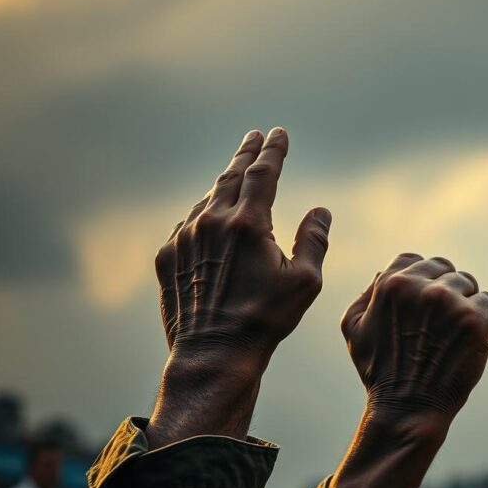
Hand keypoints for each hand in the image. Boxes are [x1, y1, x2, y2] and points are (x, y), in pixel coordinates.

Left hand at [147, 127, 331, 446]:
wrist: (213, 355)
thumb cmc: (265, 320)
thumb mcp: (305, 282)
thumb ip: (315, 239)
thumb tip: (320, 211)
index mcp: (248, 223)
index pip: (263, 172)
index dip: (273, 150)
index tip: (279, 133)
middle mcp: (211, 222)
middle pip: (231, 175)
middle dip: (246, 153)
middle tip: (255, 137)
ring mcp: (184, 238)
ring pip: (207, 200)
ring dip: (224, 187)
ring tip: (236, 181)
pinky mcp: (167, 257)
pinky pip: (187, 225)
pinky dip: (203, 216)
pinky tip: (211, 222)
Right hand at [330, 253, 487, 487]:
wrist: (408, 410)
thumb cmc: (380, 372)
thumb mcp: (355, 328)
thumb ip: (367, 294)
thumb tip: (382, 274)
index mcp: (392, 284)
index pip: (415, 259)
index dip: (422, 278)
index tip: (426, 300)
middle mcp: (422, 288)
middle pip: (446, 268)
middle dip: (447, 288)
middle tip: (445, 316)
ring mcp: (450, 303)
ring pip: (469, 283)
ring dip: (467, 302)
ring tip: (459, 329)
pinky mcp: (475, 320)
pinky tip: (477, 336)